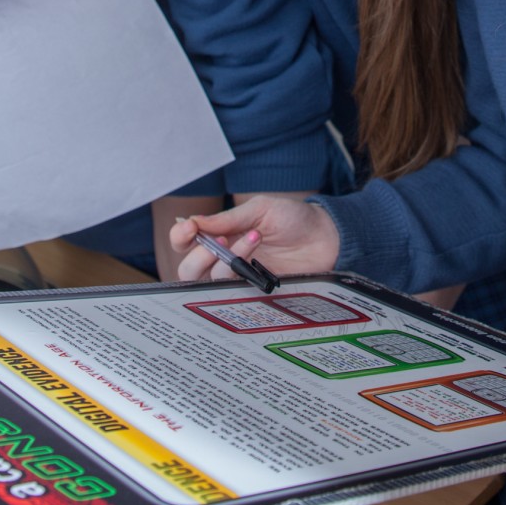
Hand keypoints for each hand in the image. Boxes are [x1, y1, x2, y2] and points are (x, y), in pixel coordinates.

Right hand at [169, 197, 339, 281]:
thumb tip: (193, 222)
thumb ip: (227, 219)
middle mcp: (223, 258)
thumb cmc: (293, 218)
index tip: (191, 229)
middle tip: (223, 241)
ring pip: (208, 284)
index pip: (184, 242)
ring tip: (253, 239)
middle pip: (188, 270)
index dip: (180, 237)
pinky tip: (260, 261)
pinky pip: (235, 295)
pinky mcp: (254, 293)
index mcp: (220, 234)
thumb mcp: (259, 209)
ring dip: (226, 261)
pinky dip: (242, 277)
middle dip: (199, 255)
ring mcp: (238, 278)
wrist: (326, 237)